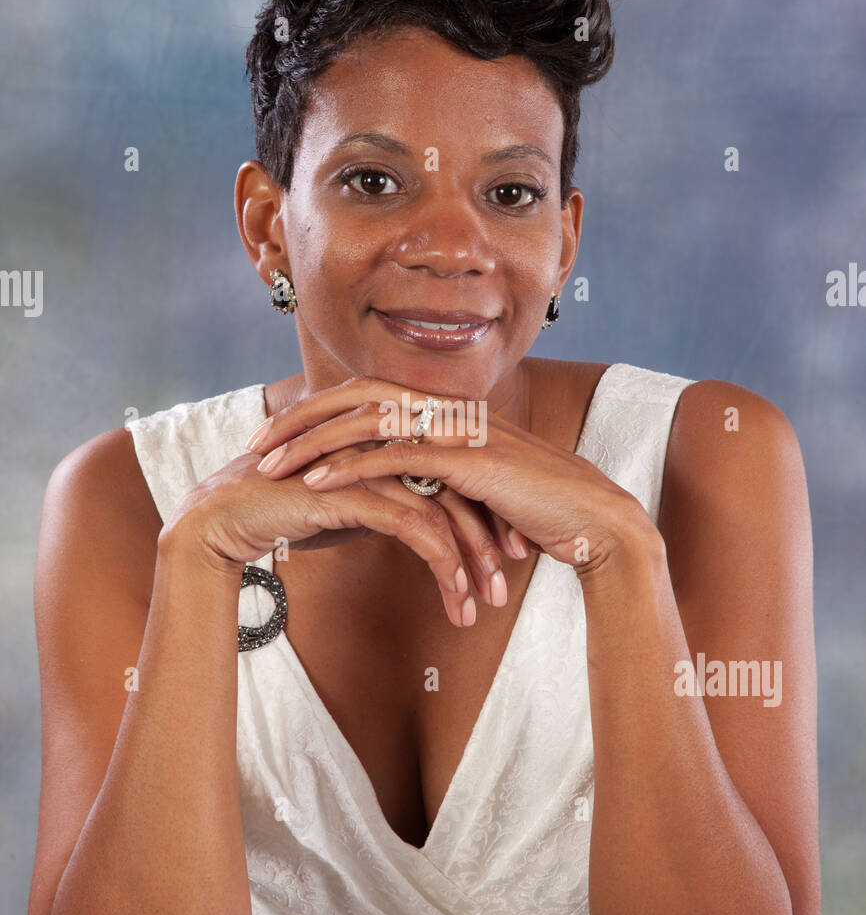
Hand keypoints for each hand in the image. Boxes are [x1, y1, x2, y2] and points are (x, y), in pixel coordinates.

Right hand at [160, 441, 481, 626]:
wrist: (228, 518)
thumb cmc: (290, 512)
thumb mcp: (355, 508)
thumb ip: (393, 506)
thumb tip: (429, 528)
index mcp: (392, 441)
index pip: (457, 478)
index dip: (486, 521)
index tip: (503, 564)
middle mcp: (386, 445)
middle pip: (460, 491)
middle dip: (487, 545)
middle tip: (502, 590)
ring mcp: (370, 463)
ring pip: (443, 511)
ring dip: (468, 562)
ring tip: (478, 605)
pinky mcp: (353, 488)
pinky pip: (413, 526)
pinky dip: (440, 560)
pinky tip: (451, 590)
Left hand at [248, 375, 657, 577]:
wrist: (593, 520)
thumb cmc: (539, 509)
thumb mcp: (480, 487)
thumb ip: (442, 476)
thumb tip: (406, 488)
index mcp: (448, 410)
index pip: (369, 394)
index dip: (319, 410)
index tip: (280, 434)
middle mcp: (449, 409)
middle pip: (355, 395)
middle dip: (300, 417)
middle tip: (255, 442)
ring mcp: (459, 429)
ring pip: (366, 421)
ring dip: (311, 442)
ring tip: (268, 465)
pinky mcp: (468, 460)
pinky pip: (395, 456)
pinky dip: (350, 467)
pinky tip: (315, 482)